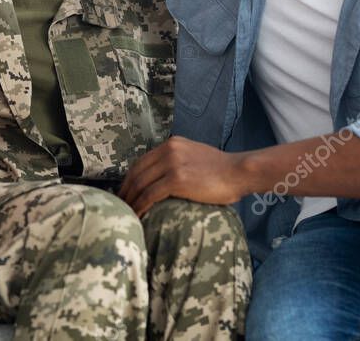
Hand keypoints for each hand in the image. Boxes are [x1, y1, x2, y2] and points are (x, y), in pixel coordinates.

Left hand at [119, 136, 248, 216]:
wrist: (239, 172)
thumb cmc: (222, 170)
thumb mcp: (194, 156)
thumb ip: (178, 160)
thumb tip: (163, 177)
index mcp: (171, 144)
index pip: (141, 162)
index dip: (129, 179)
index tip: (125, 193)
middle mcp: (168, 150)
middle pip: (136, 172)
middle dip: (126, 190)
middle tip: (120, 206)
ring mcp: (171, 164)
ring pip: (140, 184)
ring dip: (130, 200)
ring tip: (126, 213)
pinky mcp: (176, 179)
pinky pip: (150, 194)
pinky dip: (140, 206)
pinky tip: (138, 215)